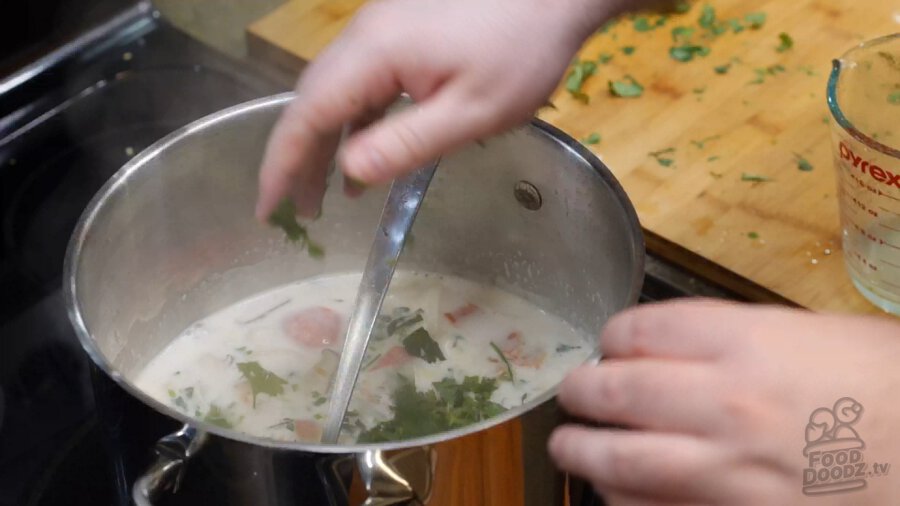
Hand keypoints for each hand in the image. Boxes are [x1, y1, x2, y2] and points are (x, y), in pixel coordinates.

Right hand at [255, 0, 614, 219]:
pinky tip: (366, 155)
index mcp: (374, 54)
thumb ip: (406, 143)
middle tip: (299, 212)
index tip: (269, 210)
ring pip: (334, 91)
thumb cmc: (521, 50)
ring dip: (325, 143)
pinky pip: (361, 82)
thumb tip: (347, 172)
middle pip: (312, 101)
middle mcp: (364, 37)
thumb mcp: (471, 112)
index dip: (282, 165)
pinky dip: (353, 122)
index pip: (306, 114)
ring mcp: (380, 29)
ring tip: (327, 196)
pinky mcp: (399, 31)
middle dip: (298, 160)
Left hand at [549, 299, 899, 504]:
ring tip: (571, 446)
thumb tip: (682, 344)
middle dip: (580, 392)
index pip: (637, 332)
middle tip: (572, 394)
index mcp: (747, 343)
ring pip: (617, 463)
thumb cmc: (893, 390)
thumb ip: (743, 336)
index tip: (609, 347)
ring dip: (581, 452)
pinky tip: (618, 493)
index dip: (611, 338)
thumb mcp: (823, 334)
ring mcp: (728, 474)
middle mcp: (726, 405)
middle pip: (613, 393)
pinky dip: (623, 502)